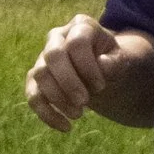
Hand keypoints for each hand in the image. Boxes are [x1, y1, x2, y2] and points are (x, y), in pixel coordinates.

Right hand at [26, 14, 153, 130]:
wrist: (101, 71)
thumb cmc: (111, 62)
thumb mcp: (120, 60)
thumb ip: (115, 62)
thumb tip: (102, 65)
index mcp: (81, 26)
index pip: (76, 43)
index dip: (87, 67)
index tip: (101, 86)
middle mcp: (57, 37)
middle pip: (53, 55)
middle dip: (68, 82)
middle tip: (84, 103)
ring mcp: (43, 57)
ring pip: (40, 75)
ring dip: (58, 98)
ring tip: (79, 115)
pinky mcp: (36, 79)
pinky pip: (33, 96)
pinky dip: (47, 114)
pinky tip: (65, 127)